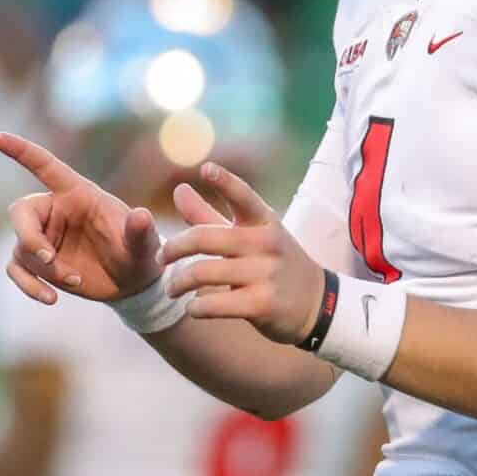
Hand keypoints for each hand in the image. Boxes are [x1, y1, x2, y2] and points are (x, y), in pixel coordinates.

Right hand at [0, 133, 163, 306]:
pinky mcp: (38, 263)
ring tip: (75, 282)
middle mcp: (55, 211)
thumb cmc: (139, 252)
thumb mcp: (144, 244)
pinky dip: (29, 286)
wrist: (133, 283)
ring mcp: (44, 237)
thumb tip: (142, 215)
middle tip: (49, 258)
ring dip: (43, 269)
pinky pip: (16, 270)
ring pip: (22, 248)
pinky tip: (50, 299)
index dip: (21, 151)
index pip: (45, 166)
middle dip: (30, 236)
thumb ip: (140, 231)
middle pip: (21, 212)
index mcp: (78, 194)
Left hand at [157, 162, 328, 344]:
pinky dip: (196, 307)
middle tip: (161, 258)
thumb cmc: (272, 264)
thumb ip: (209, 215)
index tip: (206, 168)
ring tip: (171, 289)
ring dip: (179, 283)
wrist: (316, 303)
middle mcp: (266, 243)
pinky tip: (192, 307)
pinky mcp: (263, 304)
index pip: (244, 196)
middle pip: (204, 238)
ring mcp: (266, 274)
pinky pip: (216, 304)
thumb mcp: (249, 235)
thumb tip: (179, 189)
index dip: (225, 181)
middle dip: (174, 248)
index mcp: (263, 222)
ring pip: (204, 272)